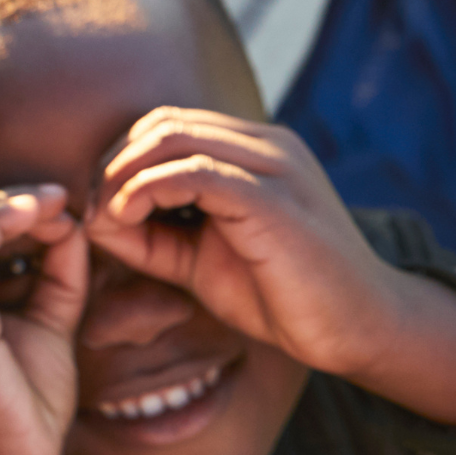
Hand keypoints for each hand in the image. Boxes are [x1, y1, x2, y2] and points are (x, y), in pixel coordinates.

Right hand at [0, 184, 88, 454]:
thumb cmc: (27, 406)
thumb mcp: (47, 320)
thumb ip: (55, 269)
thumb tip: (65, 218)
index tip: (41, 208)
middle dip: (6, 198)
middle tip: (59, 202)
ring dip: (10, 204)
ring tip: (57, 207)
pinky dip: (0, 219)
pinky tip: (38, 215)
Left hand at [88, 108, 421, 378]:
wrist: (361, 330)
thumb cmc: (282, 295)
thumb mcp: (200, 258)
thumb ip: (151, 235)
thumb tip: (94, 218)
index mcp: (255, 150)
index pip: (168, 125)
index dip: (120, 159)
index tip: (98, 207)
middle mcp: (266, 146)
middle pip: (162, 124)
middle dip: (114, 164)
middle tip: (95, 212)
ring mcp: (274, 167)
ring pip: (172, 137)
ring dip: (122, 175)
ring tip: (109, 218)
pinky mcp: (274, 199)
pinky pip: (194, 172)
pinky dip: (146, 190)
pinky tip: (128, 219)